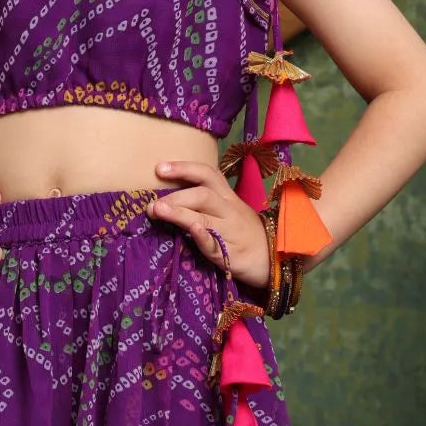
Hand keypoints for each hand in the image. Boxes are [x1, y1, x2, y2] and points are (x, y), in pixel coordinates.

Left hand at [147, 161, 269, 287]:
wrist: (273, 258)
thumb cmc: (243, 232)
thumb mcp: (229, 211)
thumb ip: (204, 202)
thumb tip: (167, 198)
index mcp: (227, 197)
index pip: (207, 174)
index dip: (184, 168)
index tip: (159, 168)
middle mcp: (229, 210)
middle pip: (203, 194)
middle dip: (175, 196)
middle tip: (152, 203)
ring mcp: (230, 231)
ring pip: (205, 217)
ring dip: (179, 212)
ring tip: (157, 211)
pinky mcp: (229, 253)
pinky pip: (215, 243)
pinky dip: (202, 235)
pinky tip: (190, 229)